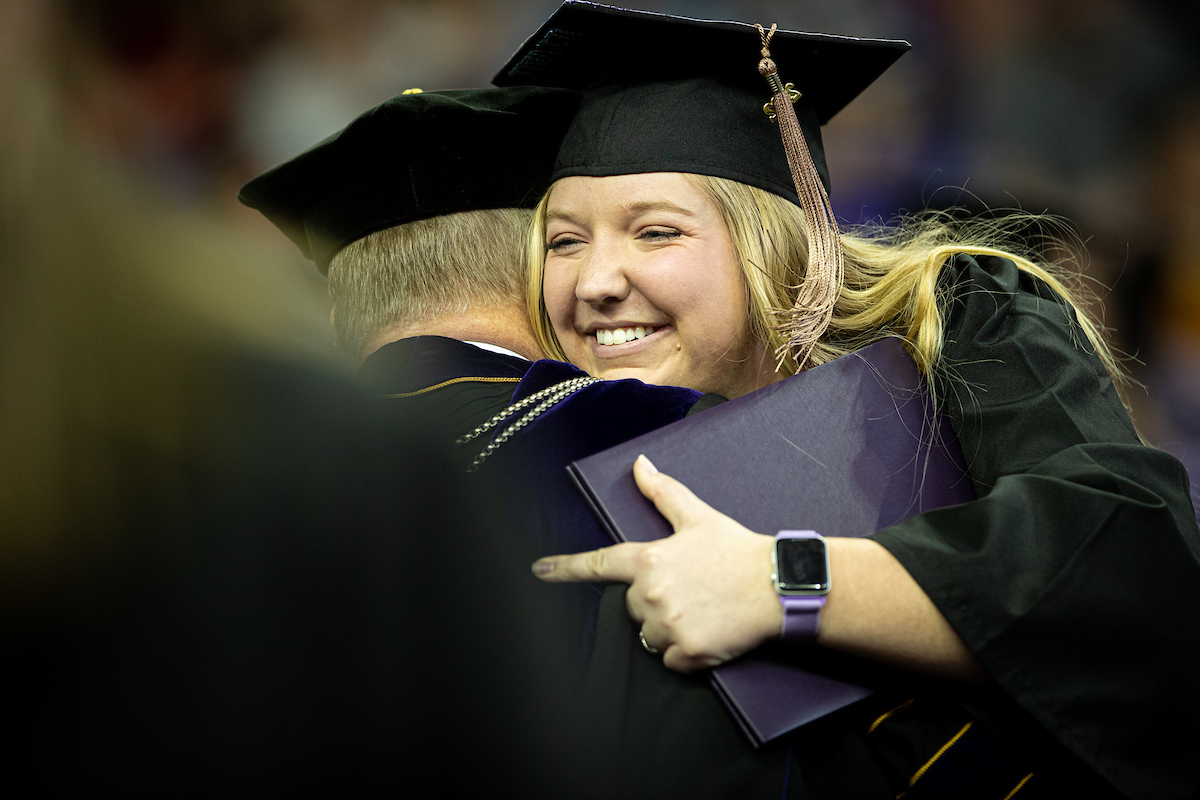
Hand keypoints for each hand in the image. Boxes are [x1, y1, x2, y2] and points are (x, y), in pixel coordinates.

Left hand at [532, 455, 780, 671]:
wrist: (776, 585)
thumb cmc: (737, 550)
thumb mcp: (698, 516)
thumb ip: (663, 493)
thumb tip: (640, 464)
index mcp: (649, 559)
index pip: (599, 564)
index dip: (566, 568)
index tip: (540, 571)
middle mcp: (651, 593)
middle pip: (630, 607)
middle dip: (652, 602)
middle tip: (689, 590)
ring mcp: (668, 624)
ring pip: (649, 636)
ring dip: (668, 629)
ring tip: (701, 610)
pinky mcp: (688, 652)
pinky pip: (670, 660)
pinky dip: (685, 653)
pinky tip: (708, 632)